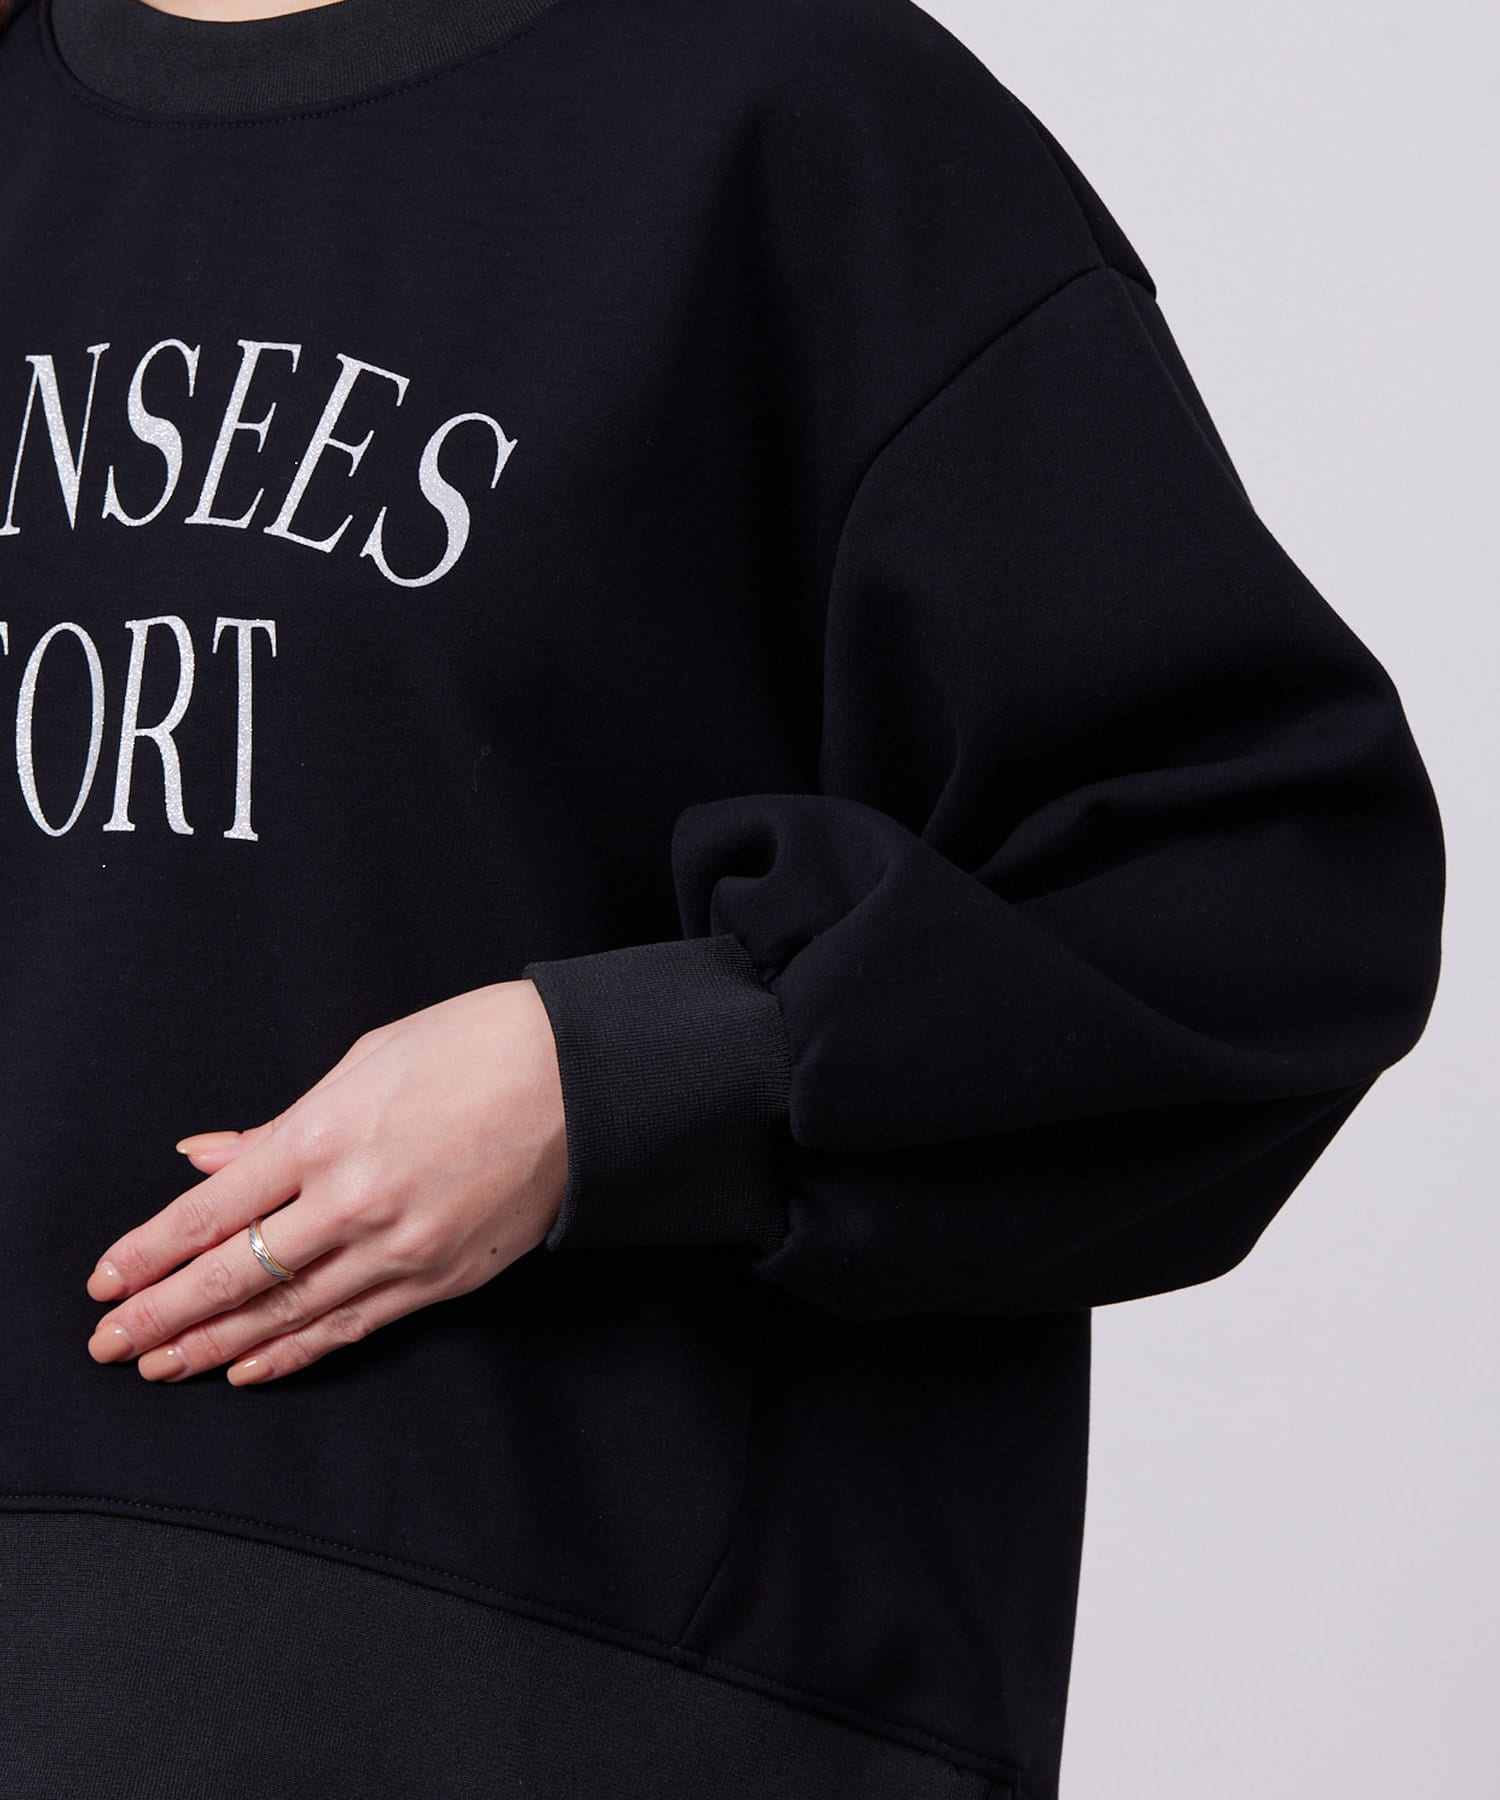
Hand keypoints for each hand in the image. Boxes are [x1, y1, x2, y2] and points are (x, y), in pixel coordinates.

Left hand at [84, 979, 567, 1386]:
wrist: (579, 1078)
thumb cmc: (473, 1047)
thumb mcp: (362, 1063)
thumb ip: (280, 1124)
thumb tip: (209, 1159)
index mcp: (324, 1134)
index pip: (208, 1213)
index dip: (147, 1255)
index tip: (105, 1282)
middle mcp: (353, 1200)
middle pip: (232, 1274)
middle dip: (160, 1316)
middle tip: (110, 1345)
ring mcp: (399, 1248)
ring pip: (286, 1312)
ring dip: (213, 1345)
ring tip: (162, 1368)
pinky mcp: (442, 1279)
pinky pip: (352, 1327)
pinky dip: (295, 1352)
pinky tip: (249, 1369)